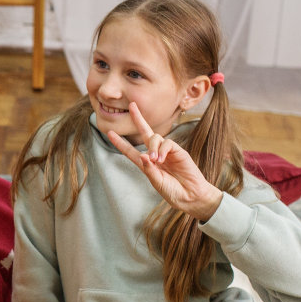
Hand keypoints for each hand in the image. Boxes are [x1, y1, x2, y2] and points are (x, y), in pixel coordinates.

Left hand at [105, 102, 222, 220]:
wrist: (191, 196)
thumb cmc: (173, 192)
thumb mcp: (157, 182)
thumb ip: (149, 170)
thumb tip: (143, 156)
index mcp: (147, 164)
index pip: (131, 151)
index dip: (120, 143)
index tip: (109, 133)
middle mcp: (156, 155)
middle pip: (145, 132)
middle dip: (138, 119)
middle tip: (132, 106)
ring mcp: (167, 152)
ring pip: (155, 137)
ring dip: (152, 146)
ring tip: (155, 160)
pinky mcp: (178, 151)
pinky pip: (168, 143)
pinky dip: (163, 149)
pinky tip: (162, 158)